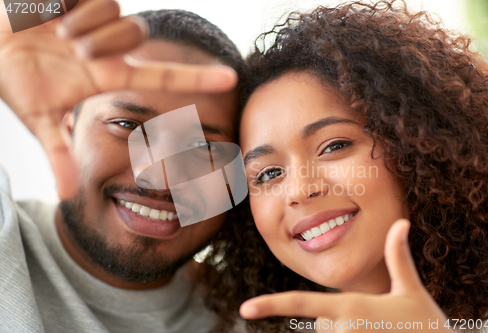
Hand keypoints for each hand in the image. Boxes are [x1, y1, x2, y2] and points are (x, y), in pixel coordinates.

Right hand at [0, 0, 236, 198]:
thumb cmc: (16, 75)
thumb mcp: (40, 116)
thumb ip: (58, 153)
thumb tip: (67, 196)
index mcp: (109, 74)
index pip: (163, 76)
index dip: (198, 78)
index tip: (231, 81)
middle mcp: (113, 46)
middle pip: (136, 34)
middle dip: (99, 41)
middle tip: (68, 46)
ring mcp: (101, 17)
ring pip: (118, 13)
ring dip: (79, 25)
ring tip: (56, 30)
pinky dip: (66, 4)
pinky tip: (52, 10)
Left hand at [239, 219, 454, 331]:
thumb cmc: (427, 325)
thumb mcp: (411, 289)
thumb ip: (398, 256)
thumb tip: (401, 222)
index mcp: (351, 307)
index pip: (301, 304)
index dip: (271, 304)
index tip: (244, 309)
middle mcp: (343, 330)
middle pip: (320, 323)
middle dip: (338, 320)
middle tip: (374, 322)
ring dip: (346, 331)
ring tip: (377, 331)